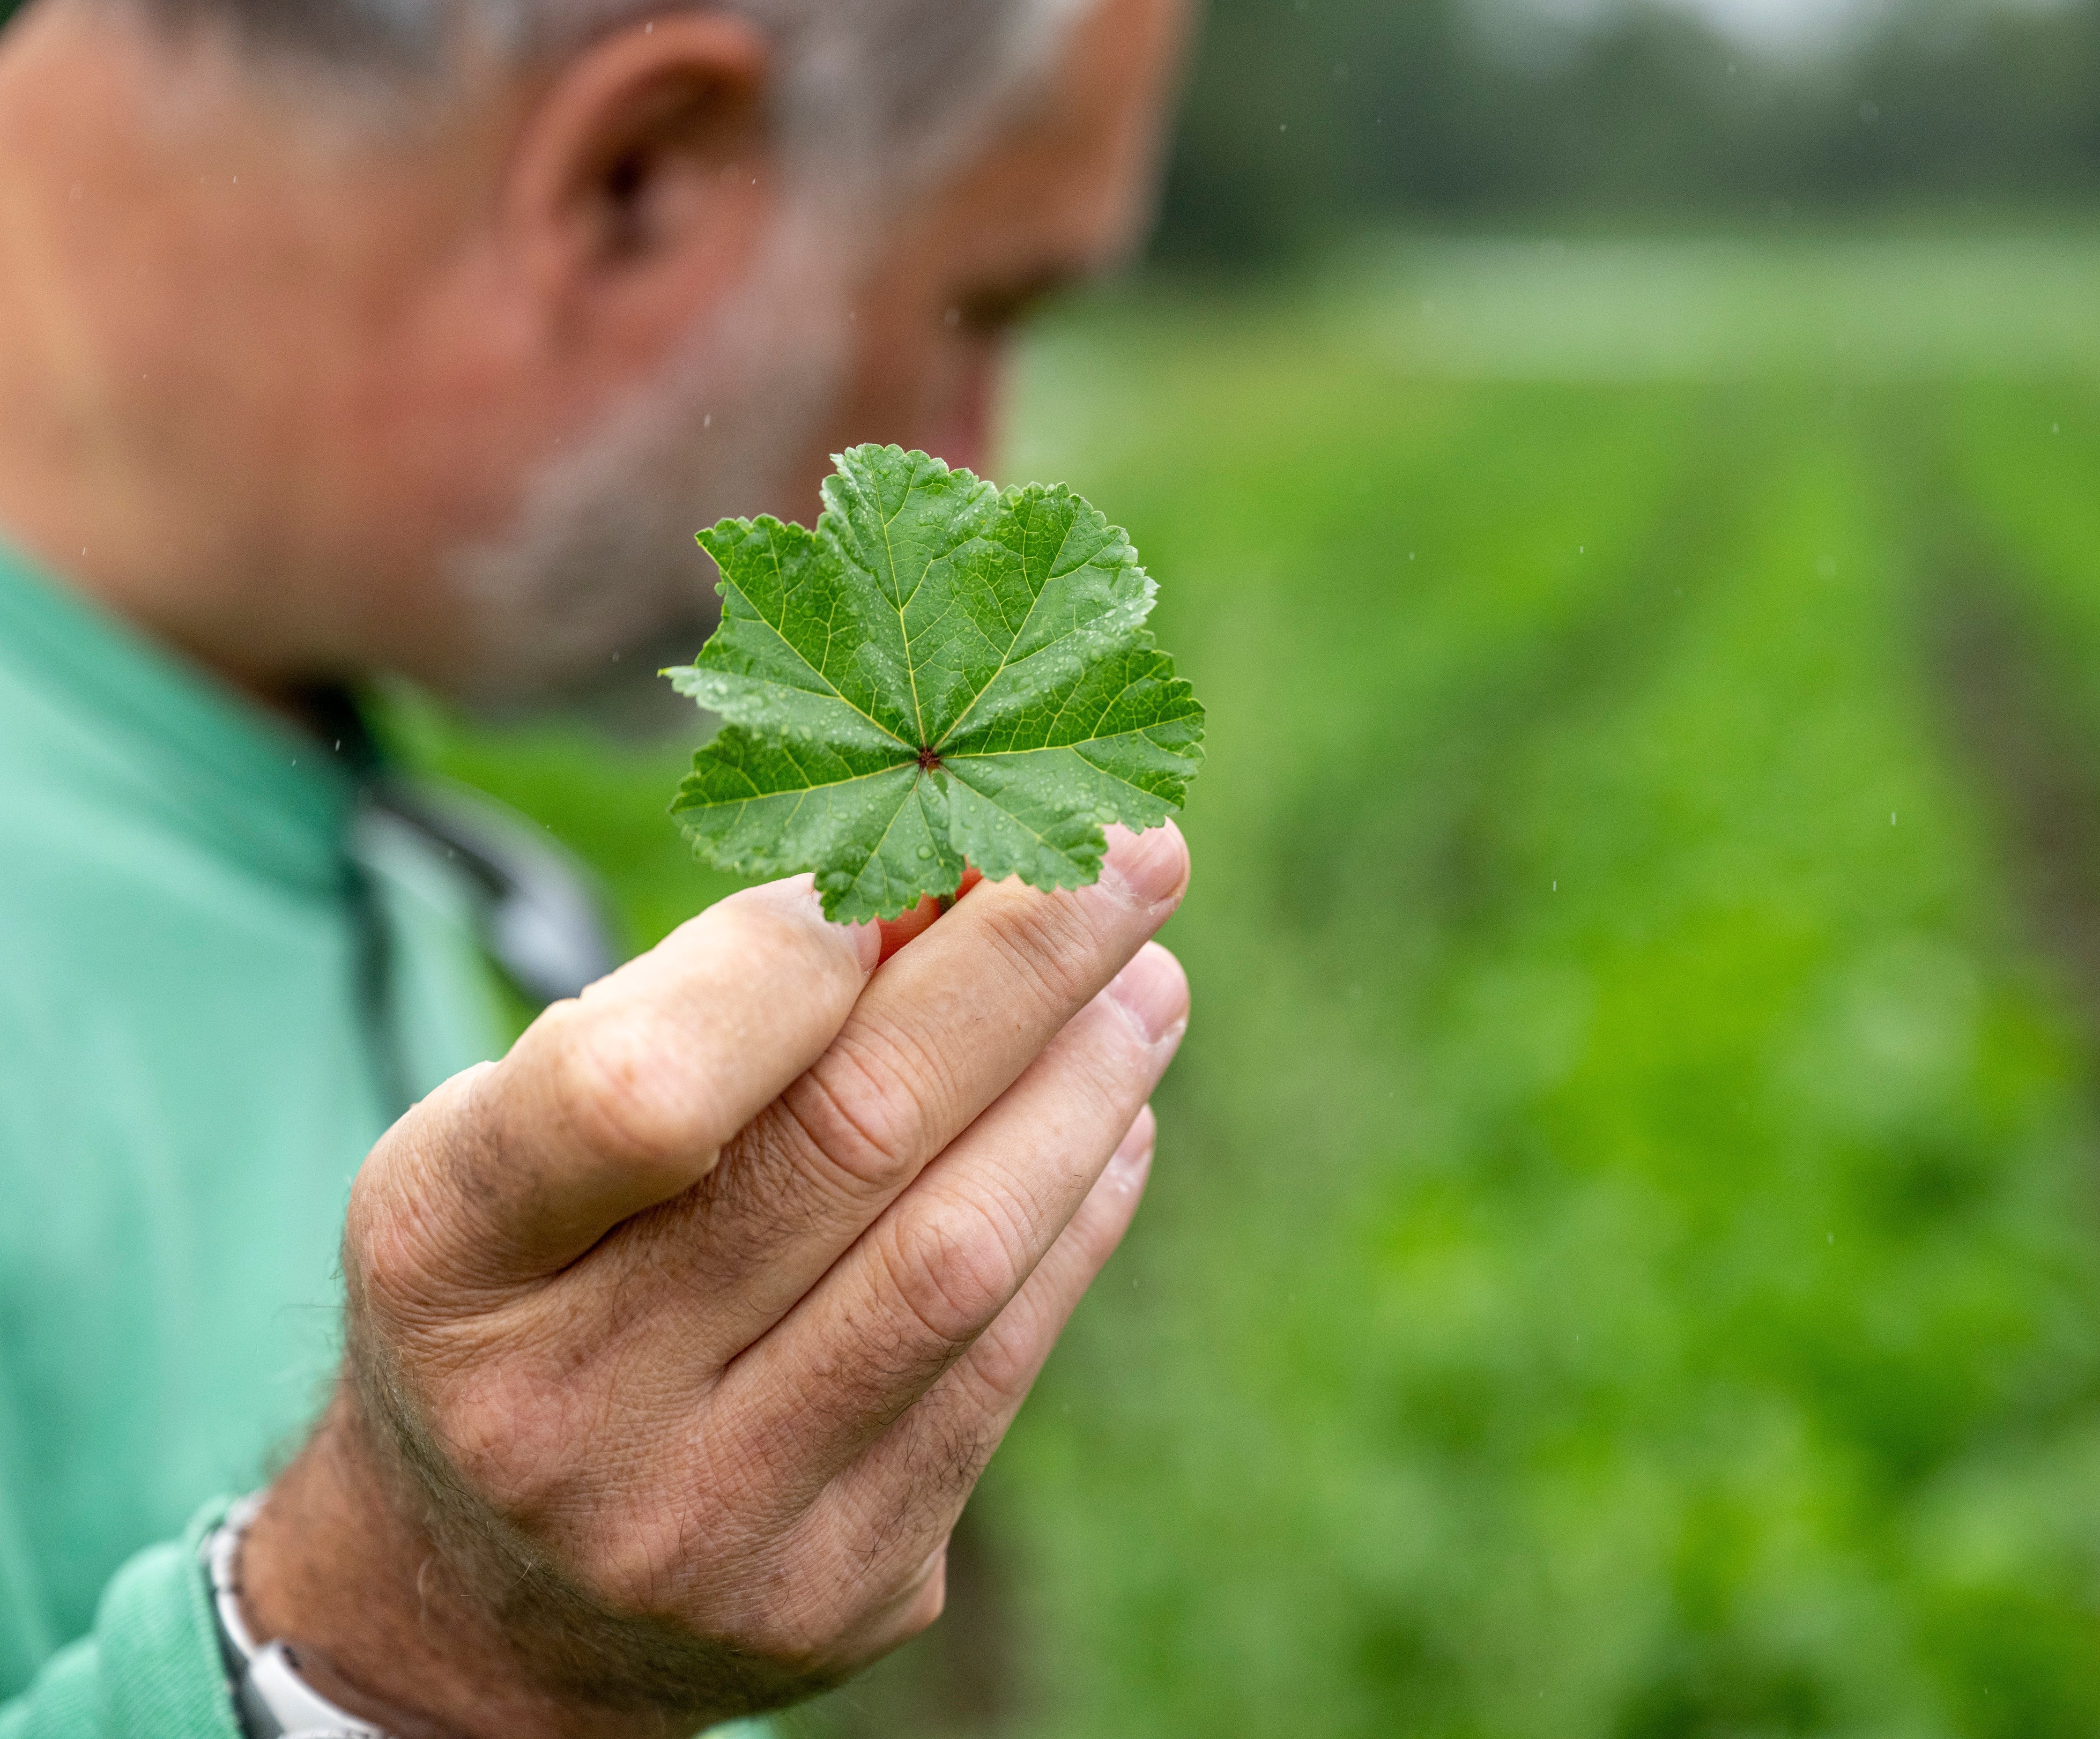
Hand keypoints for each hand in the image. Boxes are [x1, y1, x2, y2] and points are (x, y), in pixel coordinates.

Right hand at [238, 825, 1191, 1737]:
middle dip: (1018, 971)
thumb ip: (699, 1020)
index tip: (929, 847)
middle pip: (850, 1142)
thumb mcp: (525, 1144)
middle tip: (1135, 850)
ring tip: (1149, 982)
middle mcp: (567, 1409)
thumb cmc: (526, 1293)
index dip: (801, 954)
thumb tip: (941, 882)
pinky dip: (1076, 1217)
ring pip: (957, 1257)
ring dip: (1082, 1093)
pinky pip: (999, 1366)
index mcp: (448, 1257)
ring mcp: (711, 1520)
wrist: (487, 1600)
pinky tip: (1114, 1119)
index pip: (640, 1086)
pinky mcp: (839, 1588)